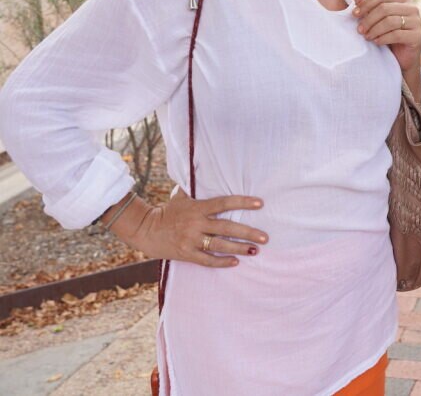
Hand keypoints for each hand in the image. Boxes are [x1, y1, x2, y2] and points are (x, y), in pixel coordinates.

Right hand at [122, 190, 267, 267]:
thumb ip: (195, 188)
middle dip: (248, 233)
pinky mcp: (186, 253)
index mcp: (197, 208)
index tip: (260, 203)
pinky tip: (235, 262)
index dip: (242, 202)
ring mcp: (191, 240)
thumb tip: (203, 169)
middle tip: (265, 237)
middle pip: (226, 227)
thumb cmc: (167, 211)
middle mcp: (196, 223)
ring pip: (219, 245)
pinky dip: (221, 262)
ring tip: (255, 250)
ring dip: (239, 248)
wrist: (145, 229)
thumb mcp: (181, 197)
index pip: (224, 203)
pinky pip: (207, 260)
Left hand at [349, 0, 420, 71]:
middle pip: (384, 8)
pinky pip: (396, 35)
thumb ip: (367, 8)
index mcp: (403, 0)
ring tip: (367, 36)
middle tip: (360, 29)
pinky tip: (376, 42)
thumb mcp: (377, 20)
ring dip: (374, 29)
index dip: (366, 3)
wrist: (403, 58)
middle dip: (369, 19)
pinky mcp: (417, 36)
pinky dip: (383, 38)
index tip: (355, 14)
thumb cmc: (389, 36)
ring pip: (390, 21)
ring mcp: (416, 22)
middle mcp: (412, 8)